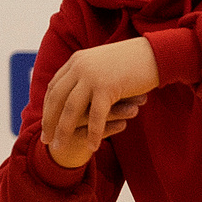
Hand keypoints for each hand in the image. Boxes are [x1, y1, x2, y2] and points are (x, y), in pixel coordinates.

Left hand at [40, 36, 157, 167]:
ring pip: (72, 109)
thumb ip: (91, 74)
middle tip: (45, 140)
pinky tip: (92, 147)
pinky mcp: (108, 87)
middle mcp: (80, 67)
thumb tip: (83, 89)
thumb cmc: (135, 61)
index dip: (47, 107)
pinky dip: (93, 133)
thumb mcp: (105, 64)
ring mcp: (93, 76)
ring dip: (64, 131)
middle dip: (49, 121)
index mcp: (78, 61)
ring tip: (59, 148)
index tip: (46, 122)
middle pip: (57, 99)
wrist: (156, 53)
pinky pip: (97, 115)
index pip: (55, 87)